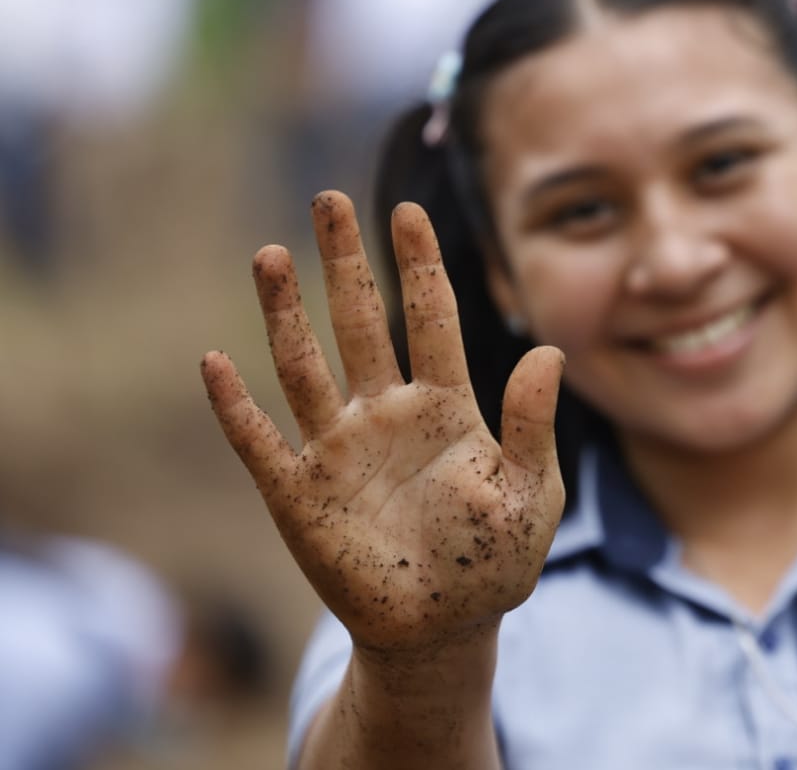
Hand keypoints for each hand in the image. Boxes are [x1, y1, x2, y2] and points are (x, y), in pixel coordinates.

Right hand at [200, 193, 563, 654]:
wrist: (443, 629)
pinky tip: (214, 362)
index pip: (431, 318)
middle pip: (361, 322)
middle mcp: (386, 413)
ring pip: (305, 366)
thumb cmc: (493, 558)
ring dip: (286, 313)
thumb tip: (551, 351)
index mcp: (446, 406)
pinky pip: (260, 443)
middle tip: (328, 200)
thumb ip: (534, 424)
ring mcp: (338, 449)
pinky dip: (235, 407)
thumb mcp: (532, 493)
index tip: (408, 209)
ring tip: (273, 253)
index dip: (419, 265)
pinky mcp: (299, 496)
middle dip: (346, 262)